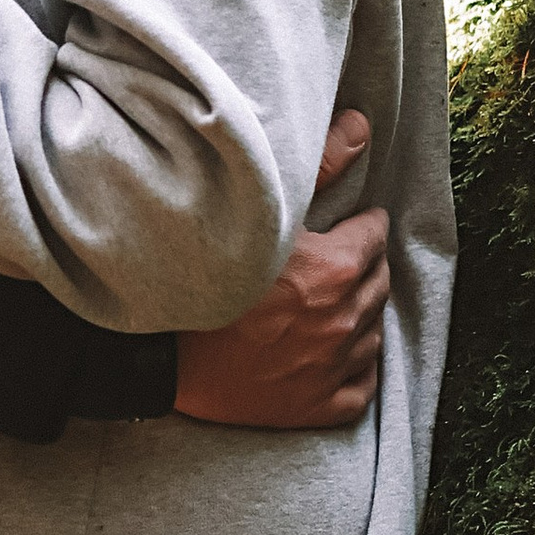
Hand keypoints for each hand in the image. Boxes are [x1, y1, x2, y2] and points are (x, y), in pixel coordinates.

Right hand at [172, 114, 389, 429]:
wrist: (156, 357)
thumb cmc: (199, 275)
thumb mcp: (257, 212)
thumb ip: (318, 165)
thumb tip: (361, 127)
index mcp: (334, 270)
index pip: (374, 236)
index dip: (356, 227)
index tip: (339, 228)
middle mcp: (342, 320)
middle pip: (378, 282)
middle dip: (360, 267)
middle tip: (331, 262)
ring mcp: (333, 368)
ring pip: (373, 332)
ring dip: (358, 314)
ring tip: (325, 305)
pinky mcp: (320, 407)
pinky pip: (362, 386)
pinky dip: (353, 368)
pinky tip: (329, 352)